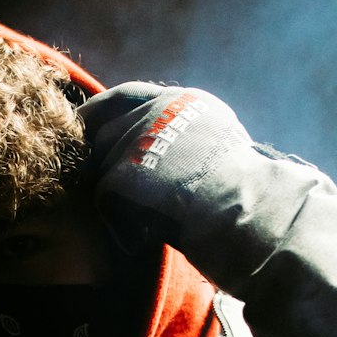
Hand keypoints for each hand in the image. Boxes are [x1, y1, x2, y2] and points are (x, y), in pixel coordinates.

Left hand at [78, 82, 251, 257]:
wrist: (245, 208)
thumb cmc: (248, 194)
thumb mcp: (225, 147)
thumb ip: (192, 139)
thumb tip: (180, 155)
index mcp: (183, 102)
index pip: (129, 95)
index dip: (105, 112)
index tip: (89, 125)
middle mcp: (158, 111)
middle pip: (107, 132)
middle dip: (102, 163)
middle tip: (101, 188)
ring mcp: (139, 137)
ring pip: (103, 167)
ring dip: (118, 198)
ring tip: (143, 223)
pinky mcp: (125, 169)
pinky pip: (105, 199)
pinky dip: (122, 225)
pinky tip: (139, 241)